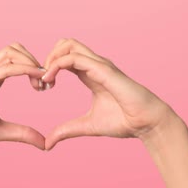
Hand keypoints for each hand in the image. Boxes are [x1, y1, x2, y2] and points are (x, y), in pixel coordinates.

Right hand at [0, 43, 46, 149]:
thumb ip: (21, 133)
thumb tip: (44, 144)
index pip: (16, 59)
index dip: (34, 67)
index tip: (46, 86)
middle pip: (15, 49)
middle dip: (35, 61)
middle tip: (47, 83)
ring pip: (11, 52)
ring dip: (32, 63)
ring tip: (41, 83)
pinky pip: (5, 68)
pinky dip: (25, 69)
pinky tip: (37, 79)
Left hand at [41, 38, 174, 149]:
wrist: (146, 123)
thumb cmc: (124, 121)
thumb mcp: (87, 126)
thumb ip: (67, 131)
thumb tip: (47, 143)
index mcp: (90, 74)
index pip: (65, 57)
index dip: (49, 68)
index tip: (41, 87)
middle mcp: (94, 64)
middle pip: (65, 44)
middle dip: (47, 57)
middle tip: (41, 80)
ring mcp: (99, 64)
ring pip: (68, 44)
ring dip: (51, 59)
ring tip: (45, 80)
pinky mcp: (103, 69)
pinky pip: (75, 58)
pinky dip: (57, 65)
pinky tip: (51, 81)